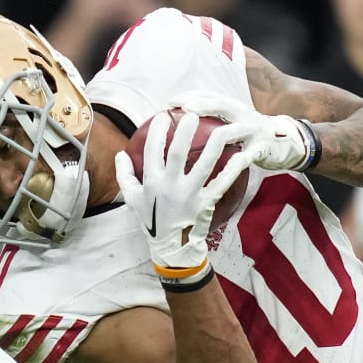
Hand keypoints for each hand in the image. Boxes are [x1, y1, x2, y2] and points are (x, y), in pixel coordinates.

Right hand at [113, 111, 254, 272]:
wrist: (172, 247)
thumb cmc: (152, 220)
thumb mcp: (132, 200)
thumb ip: (125, 175)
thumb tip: (121, 154)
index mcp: (152, 183)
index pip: (152, 151)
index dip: (158, 132)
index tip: (164, 116)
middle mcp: (170, 187)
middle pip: (177, 154)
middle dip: (184, 132)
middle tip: (192, 115)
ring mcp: (189, 196)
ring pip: (203, 166)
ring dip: (213, 146)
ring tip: (222, 129)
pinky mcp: (206, 204)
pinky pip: (221, 184)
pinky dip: (232, 170)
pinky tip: (241, 155)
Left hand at [175, 91, 316, 172]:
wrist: (288, 146)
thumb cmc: (253, 139)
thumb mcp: (234, 126)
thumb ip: (215, 122)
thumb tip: (183, 128)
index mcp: (234, 109)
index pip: (210, 96)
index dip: (191, 95)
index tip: (171, 101)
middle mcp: (244, 115)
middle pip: (221, 104)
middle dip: (202, 104)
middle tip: (184, 108)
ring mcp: (254, 131)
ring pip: (234, 129)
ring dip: (217, 132)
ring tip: (201, 138)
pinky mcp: (263, 149)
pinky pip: (246, 157)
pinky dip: (234, 163)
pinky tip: (221, 171)